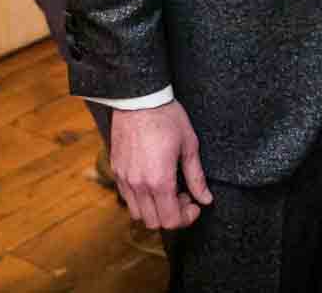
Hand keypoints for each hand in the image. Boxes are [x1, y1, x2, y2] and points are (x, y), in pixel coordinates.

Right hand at [108, 100, 213, 229]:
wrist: (138, 98)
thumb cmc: (166, 117)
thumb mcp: (189, 145)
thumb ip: (196, 177)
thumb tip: (206, 199)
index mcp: (159, 180)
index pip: (170, 220)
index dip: (186, 218)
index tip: (194, 205)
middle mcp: (139, 184)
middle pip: (153, 222)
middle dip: (172, 215)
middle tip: (183, 196)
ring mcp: (124, 178)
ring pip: (137, 213)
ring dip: (154, 209)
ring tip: (167, 190)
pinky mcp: (116, 170)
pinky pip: (126, 197)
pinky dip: (140, 198)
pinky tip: (152, 181)